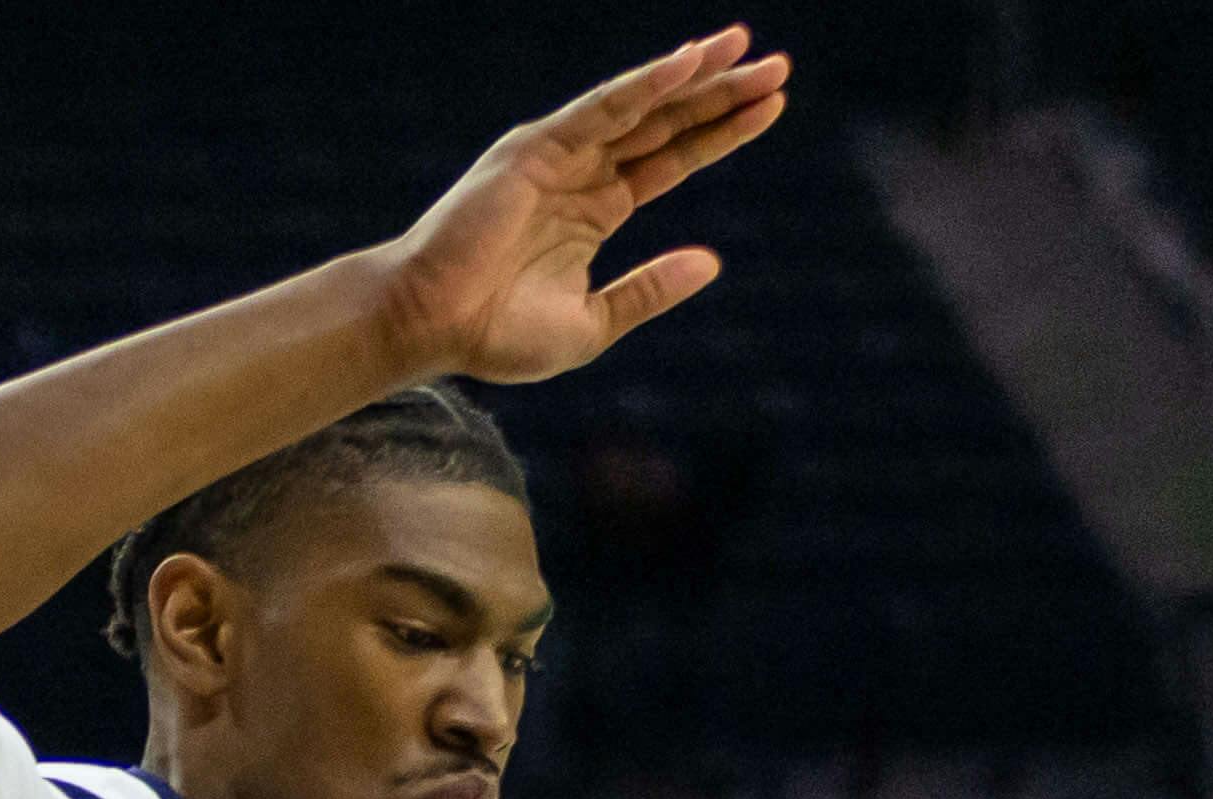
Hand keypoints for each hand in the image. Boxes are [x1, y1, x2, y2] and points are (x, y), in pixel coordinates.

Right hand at [371, 30, 790, 384]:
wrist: (433, 326)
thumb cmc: (498, 335)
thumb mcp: (594, 324)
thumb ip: (649, 290)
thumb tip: (711, 263)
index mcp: (596, 210)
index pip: (673, 158)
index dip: (721, 133)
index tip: (772, 108)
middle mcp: (582, 173)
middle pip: (668, 123)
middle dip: (722, 94)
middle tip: (779, 67)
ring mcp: (560, 155)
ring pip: (642, 106)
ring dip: (695, 76)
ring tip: (748, 48)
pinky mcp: (537, 148)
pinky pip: (602, 109)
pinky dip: (645, 85)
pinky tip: (689, 64)